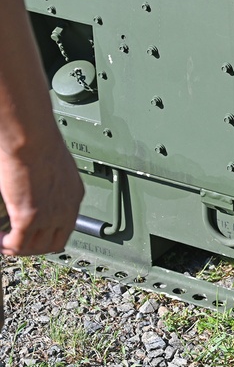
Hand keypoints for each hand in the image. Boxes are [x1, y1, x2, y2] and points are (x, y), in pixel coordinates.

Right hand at [0, 127, 83, 255]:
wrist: (31, 138)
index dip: (49, 233)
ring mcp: (49, 215)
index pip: (67, 226)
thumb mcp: (52, 165)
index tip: (35, 233)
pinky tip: (0, 240)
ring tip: (5, 242)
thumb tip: (36, 184)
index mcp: (74, 194)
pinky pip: (16, 244)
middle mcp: (66, 208)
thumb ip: (48, 180)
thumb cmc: (38, 142)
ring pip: (35, 248)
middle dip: (34, 247)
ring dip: (18, 248)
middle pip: (54, 243)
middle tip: (17, 242)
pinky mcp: (29, 217)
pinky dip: (6, 246)